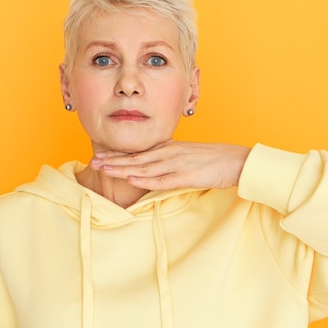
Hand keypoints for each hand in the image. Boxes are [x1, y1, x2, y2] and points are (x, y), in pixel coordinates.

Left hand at [89, 141, 250, 190]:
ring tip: (104, 169)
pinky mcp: (184, 175)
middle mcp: (168, 153)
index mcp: (168, 148)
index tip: (100, 157)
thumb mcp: (186, 157)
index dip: (117, 155)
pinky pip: (161, 179)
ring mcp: (175, 164)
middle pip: (135, 158)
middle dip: (112, 160)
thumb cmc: (212, 160)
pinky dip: (144, 179)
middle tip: (93, 162)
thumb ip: (169, 162)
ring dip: (121, 168)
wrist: (234, 160)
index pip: (137, 153)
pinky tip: (131, 178)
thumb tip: (154, 169)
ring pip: (142, 167)